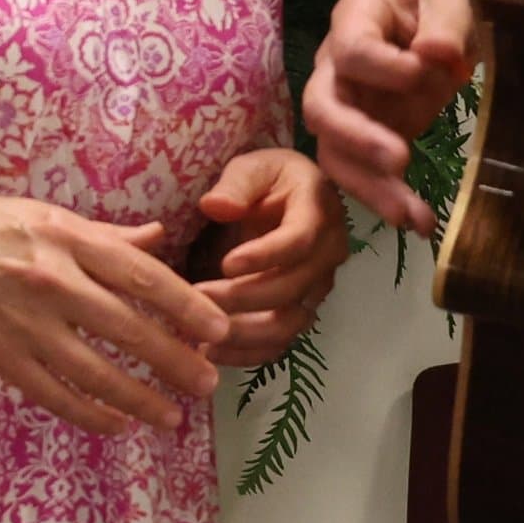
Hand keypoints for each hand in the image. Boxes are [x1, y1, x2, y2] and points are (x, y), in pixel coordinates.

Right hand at [0, 187, 228, 437]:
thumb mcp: (39, 213)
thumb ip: (101, 234)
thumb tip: (157, 237)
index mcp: (65, 237)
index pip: (141, 275)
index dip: (185, 305)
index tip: (219, 327)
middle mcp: (50, 280)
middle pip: (127, 328)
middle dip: (174, 359)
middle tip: (207, 382)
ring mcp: (22, 323)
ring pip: (94, 370)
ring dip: (139, 399)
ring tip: (171, 417)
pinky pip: (52, 392)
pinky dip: (88, 413)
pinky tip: (116, 425)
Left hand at [192, 147, 351, 366]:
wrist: (288, 201)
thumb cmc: (267, 181)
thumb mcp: (252, 168)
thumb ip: (235, 184)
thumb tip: (216, 206)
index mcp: (318, 212)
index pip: (299, 241)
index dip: (265, 256)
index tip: (226, 263)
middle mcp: (327, 254)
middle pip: (291, 288)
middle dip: (242, 297)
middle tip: (196, 296)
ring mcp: (317, 288)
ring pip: (288, 324)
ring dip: (243, 333)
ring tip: (201, 333)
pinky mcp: (302, 311)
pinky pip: (280, 344)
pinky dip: (247, 354)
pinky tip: (211, 352)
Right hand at [305, 0, 478, 234]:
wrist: (441, 23)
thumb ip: (446, 24)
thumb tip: (436, 54)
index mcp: (355, 18)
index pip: (351, 48)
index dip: (382, 67)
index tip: (425, 73)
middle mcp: (336, 66)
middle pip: (321, 108)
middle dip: (356, 138)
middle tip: (399, 159)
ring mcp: (347, 106)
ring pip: (334, 153)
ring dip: (369, 187)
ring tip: (411, 216)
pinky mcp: (364, 138)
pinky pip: (361, 173)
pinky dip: (386, 199)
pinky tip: (419, 222)